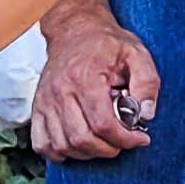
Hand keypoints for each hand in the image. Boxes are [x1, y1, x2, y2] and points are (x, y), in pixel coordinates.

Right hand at [30, 10, 158, 161]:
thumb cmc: (106, 44)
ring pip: (62, 146)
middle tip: (123, 140)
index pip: (102, 123)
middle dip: (109, 148)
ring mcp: (45, 101)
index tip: (140, 138)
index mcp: (85, 77)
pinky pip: (43, 144)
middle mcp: (60, 91)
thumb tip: (146, 113)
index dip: (125, 139)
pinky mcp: (37, 108)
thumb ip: (147, 83)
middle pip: (81, 139)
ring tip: (104, 140)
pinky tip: (78, 144)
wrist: (74, 31)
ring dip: (87, 152)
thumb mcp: (136, 54)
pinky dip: (60, 152)